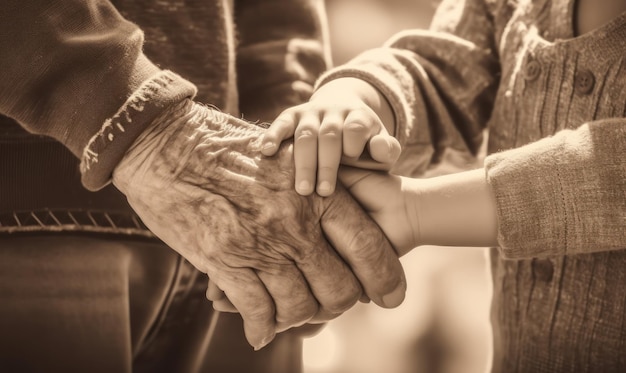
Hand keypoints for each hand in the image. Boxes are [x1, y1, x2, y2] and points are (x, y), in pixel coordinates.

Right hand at [113, 100, 405, 349]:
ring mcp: (260, 245)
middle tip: (324, 302)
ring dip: (296, 318)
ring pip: (299, 309)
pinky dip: (262, 327)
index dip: (386, 280)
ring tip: (287, 312)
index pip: (370, 248)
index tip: (390, 297)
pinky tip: (259, 329)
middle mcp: (296, 223)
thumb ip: (315, 192)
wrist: (169, 144)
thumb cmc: (231, 149)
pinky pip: (257, 313)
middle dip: (336, 304)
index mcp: (319, 192)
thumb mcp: (287, 158)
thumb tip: (340, 225)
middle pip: (339, 290)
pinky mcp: (224, 261)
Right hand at [261, 78, 400, 196]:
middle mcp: (334, 111)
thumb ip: (387, 150)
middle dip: (326, 164)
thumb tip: (379, 148)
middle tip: (322, 192)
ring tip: (302, 189)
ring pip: (305, 134)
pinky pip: (281, 123)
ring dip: (302, 162)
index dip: (352, 145)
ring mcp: (311, 112)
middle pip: (329, 135)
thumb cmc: (364, 145)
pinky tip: (266, 152)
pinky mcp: (293, 115)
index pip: (355, 127)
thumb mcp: (382, 149)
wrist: (343, 116)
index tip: (352, 164)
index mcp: (359, 117)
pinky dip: (273, 135)